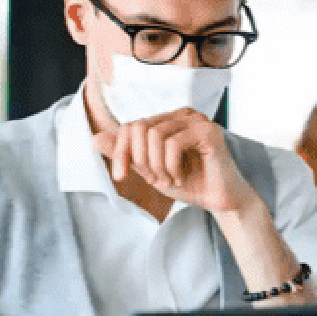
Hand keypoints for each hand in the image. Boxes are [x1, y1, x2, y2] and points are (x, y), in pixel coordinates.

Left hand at [93, 109, 259, 213]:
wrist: (221, 201)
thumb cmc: (190, 184)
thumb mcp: (150, 171)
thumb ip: (127, 155)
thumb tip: (95, 138)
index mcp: (168, 121)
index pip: (131, 126)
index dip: (120, 151)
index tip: (120, 177)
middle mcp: (182, 115)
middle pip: (140, 127)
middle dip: (140, 159)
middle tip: (155, 180)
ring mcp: (197, 120)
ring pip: (155, 134)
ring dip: (157, 165)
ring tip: (169, 179)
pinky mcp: (208, 131)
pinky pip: (173, 143)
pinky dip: (171, 166)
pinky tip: (181, 177)